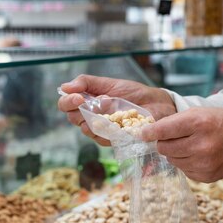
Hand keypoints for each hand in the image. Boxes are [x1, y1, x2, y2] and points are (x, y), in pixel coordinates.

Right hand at [58, 75, 176, 145]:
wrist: (157, 104)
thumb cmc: (134, 93)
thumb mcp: (109, 83)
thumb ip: (87, 83)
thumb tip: (65, 87)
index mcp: (87, 103)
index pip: (66, 105)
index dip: (67, 102)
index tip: (78, 97)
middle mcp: (91, 118)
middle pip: (73, 118)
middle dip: (80, 109)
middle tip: (97, 101)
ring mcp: (102, 130)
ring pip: (86, 129)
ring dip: (96, 116)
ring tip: (112, 105)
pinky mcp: (114, 140)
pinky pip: (103, 138)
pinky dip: (108, 128)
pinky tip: (117, 121)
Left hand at [142, 108, 222, 181]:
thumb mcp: (201, 112)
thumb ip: (175, 121)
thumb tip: (148, 133)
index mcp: (199, 123)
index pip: (163, 130)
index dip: (149, 132)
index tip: (143, 133)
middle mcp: (201, 144)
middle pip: (164, 148)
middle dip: (164, 142)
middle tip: (176, 137)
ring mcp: (203, 163)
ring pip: (172, 160)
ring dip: (175, 153)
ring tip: (192, 145)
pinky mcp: (205, 176)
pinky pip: (183, 170)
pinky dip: (186, 162)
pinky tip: (200, 155)